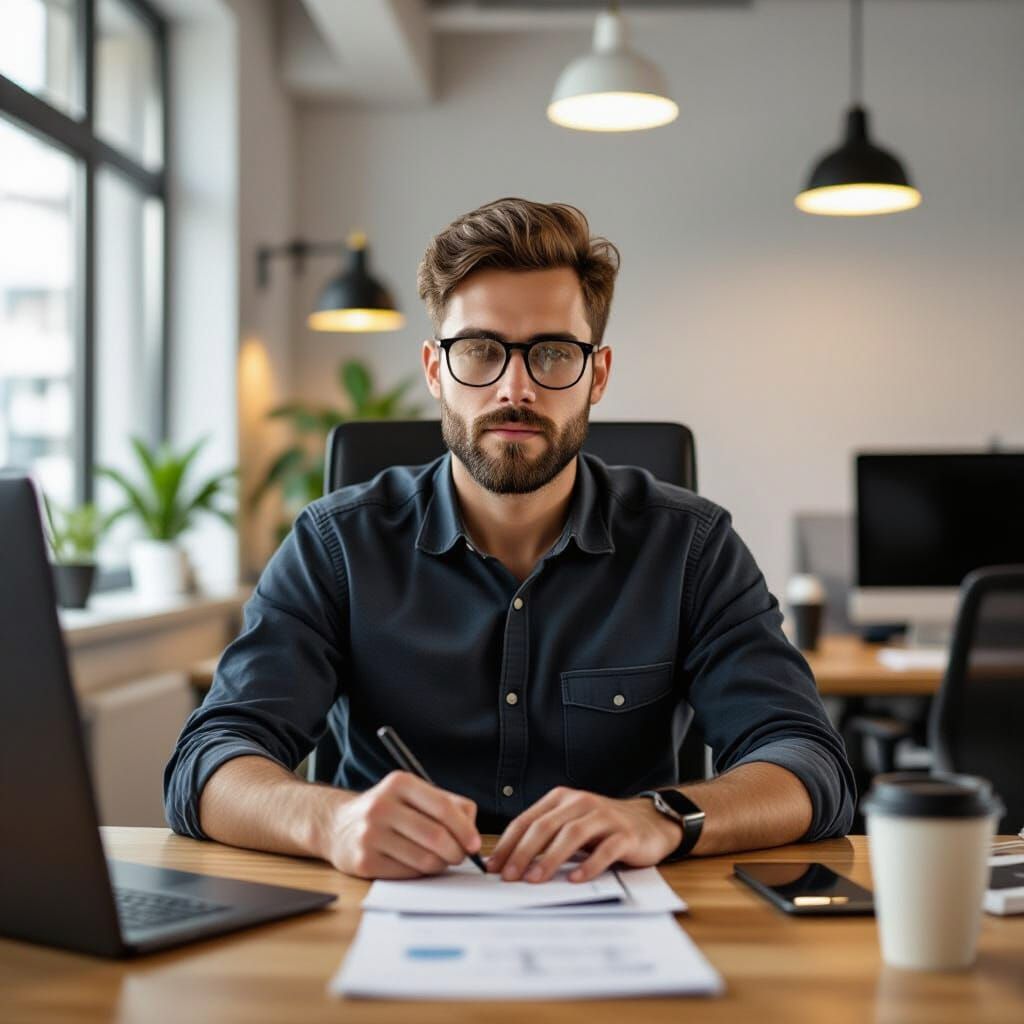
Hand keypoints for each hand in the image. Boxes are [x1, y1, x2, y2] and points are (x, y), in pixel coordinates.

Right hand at [321, 771, 480, 878]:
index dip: (465, 829)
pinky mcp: (364, 861)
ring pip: (424, 859)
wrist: (339, 825)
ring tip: (440, 859)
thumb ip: (448, 804)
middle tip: (460, 856)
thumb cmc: (388, 810)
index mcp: (400, 783)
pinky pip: (408, 873)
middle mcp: (382, 806)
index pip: (443, 808)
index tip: (475, 844)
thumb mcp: (414, 794)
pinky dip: (421, 873)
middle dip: (456, 852)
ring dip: (441, 864)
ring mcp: (371, 835)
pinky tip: (418, 864)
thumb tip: (472, 831)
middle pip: (436, 836)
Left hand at [486, 786, 682, 883]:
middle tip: (510, 876)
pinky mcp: (625, 834)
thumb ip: (546, 837)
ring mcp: (604, 816)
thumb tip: (510, 863)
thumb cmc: (602, 828)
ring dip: (550, 858)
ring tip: (535, 879)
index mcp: (562, 799)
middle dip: (524, 852)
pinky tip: (576, 879)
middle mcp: (580, 802)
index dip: (509, 843)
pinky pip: (605, 849)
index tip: (494, 866)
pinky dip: (589, 864)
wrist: (649, 822)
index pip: (528, 820)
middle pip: (546, 826)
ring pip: (572, 835)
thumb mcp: (570, 825)